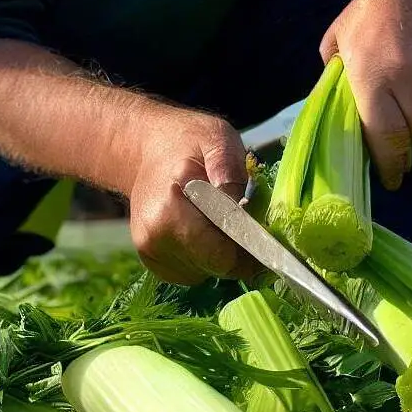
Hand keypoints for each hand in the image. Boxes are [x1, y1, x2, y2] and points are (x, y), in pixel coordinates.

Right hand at [124, 107, 262, 284]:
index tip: (266, 238)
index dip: (249, 251)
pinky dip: (203, 257)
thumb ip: (229, 171)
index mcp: (169, 207)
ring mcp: (148, 249)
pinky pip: (190, 272)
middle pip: (214, 266)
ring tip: (220, 220)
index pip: (219, 254)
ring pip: (204, 272)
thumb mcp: (216, 139)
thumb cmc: (187, 140)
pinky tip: (202, 229)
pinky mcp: (149, 258)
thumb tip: (241, 209)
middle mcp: (153, 235)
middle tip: (247, 223)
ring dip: (220, 254)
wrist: (145, 147)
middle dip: (237, 251)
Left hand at [319, 0, 411, 190]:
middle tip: (403, 146)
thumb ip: (336, 82)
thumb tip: (337, 118)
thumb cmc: (366, 18)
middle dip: (411, 147)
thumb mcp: (338, 46)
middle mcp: (409, 78)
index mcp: (372, 77)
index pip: (386, 137)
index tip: (391, 179)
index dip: (390, 165)